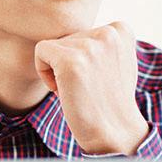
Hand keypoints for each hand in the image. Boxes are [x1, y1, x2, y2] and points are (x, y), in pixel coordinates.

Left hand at [34, 21, 149, 154]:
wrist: (113, 130)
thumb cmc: (108, 100)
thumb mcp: (114, 61)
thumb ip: (100, 42)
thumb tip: (76, 32)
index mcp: (120, 30)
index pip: (81, 33)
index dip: (82, 57)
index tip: (94, 77)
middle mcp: (108, 33)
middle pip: (65, 39)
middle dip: (68, 63)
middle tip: (85, 87)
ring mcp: (89, 46)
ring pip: (52, 46)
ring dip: (57, 70)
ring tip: (77, 89)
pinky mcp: (70, 60)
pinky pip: (41, 52)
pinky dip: (43, 72)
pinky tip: (61, 89)